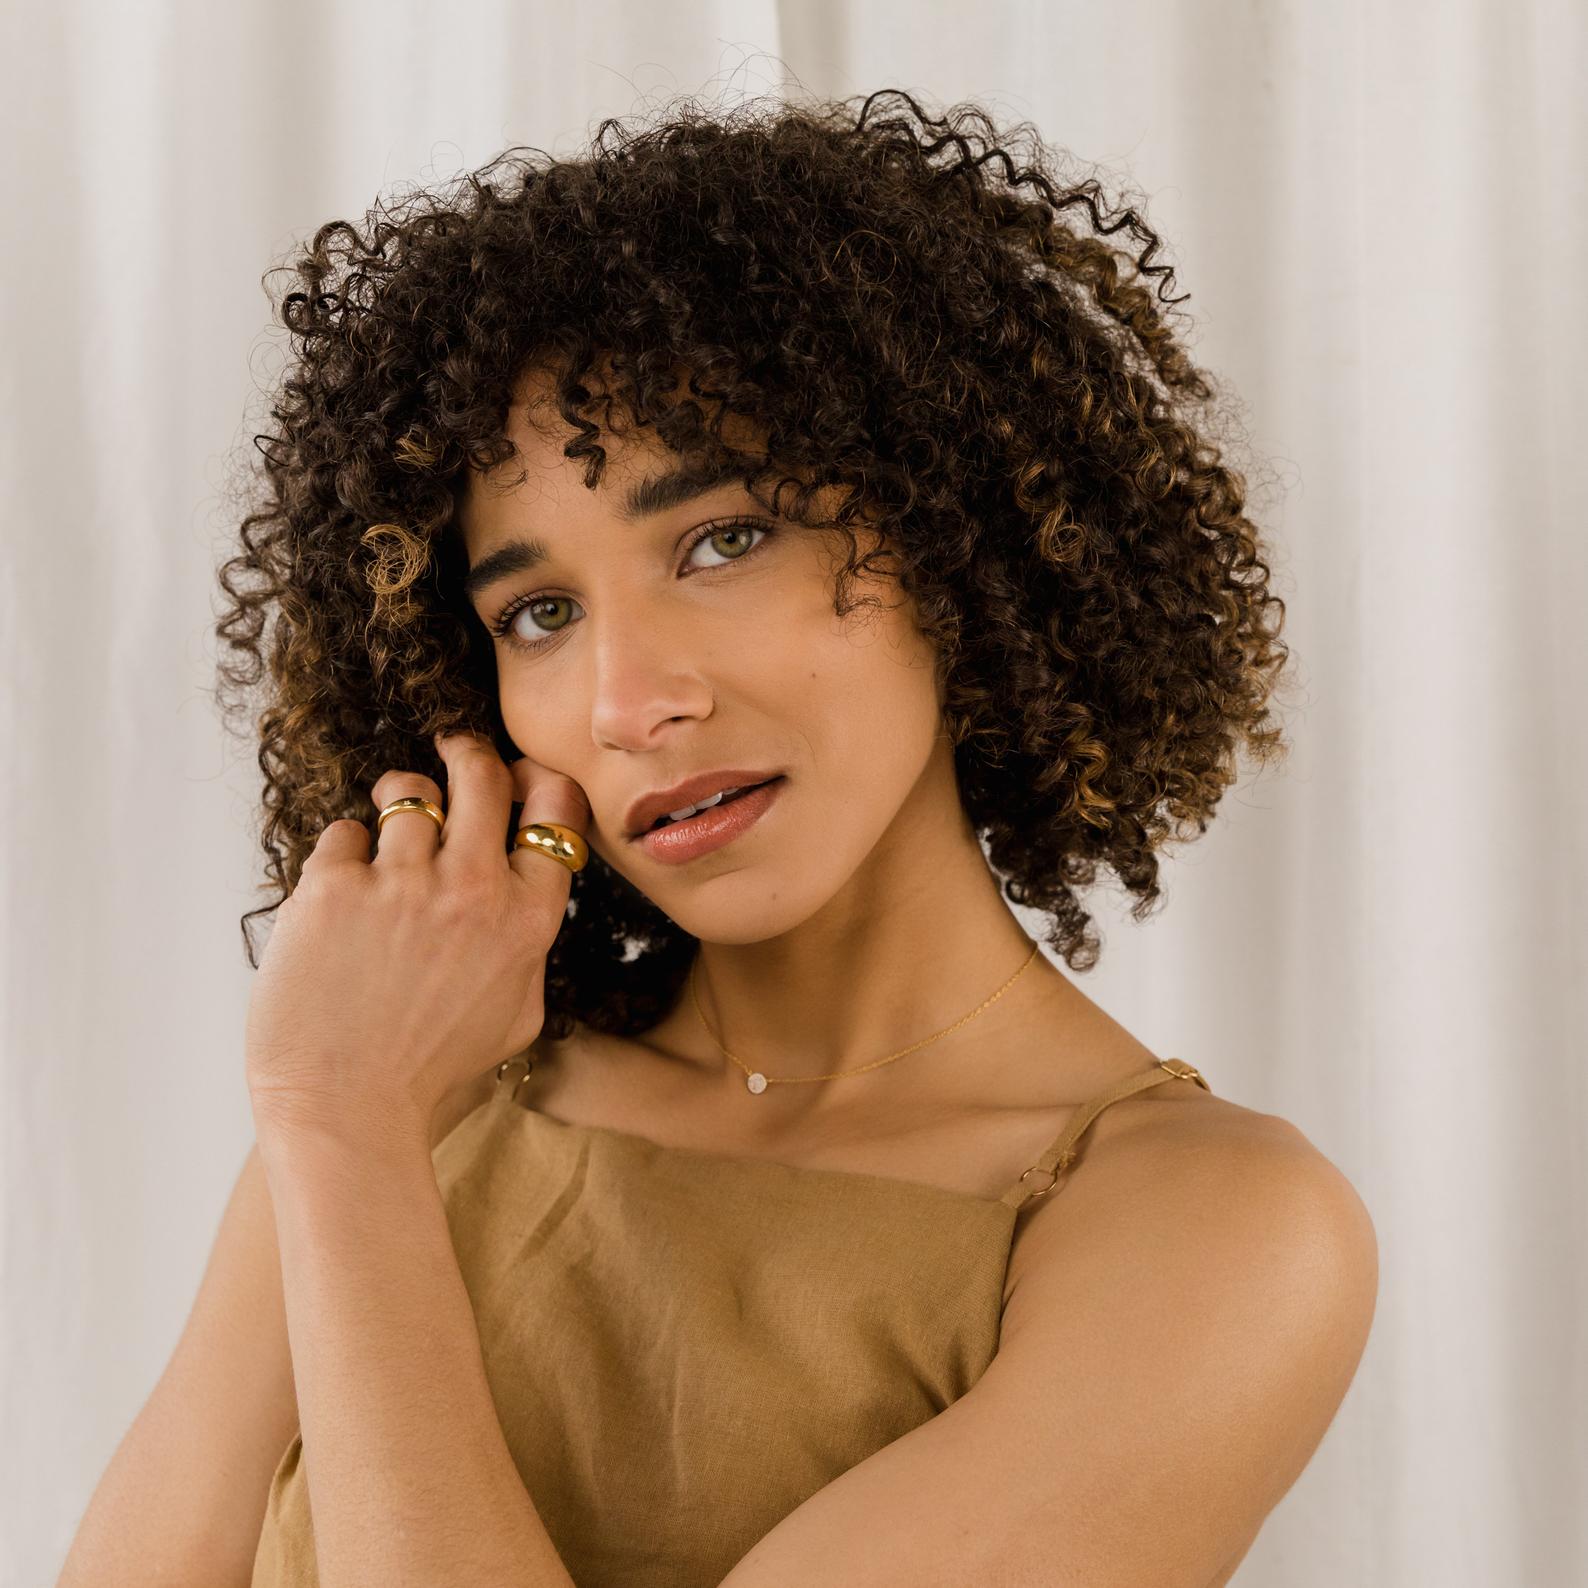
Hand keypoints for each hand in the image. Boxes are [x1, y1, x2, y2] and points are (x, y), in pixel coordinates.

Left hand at [244, 730, 589, 1150]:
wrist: (347, 1109)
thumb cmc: (434, 1072)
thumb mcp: (518, 1015)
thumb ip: (529, 948)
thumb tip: (525, 896)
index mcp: (526, 920)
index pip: (555, 809)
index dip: (537, 780)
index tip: (519, 778)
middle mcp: (472, 890)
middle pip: (482, 773)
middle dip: (467, 752)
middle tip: (454, 751)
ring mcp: (401, 884)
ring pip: (407, 792)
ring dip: (399, 801)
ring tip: (388, 824)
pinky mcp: (332, 888)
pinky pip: (343, 834)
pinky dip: (343, 854)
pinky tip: (342, 893)